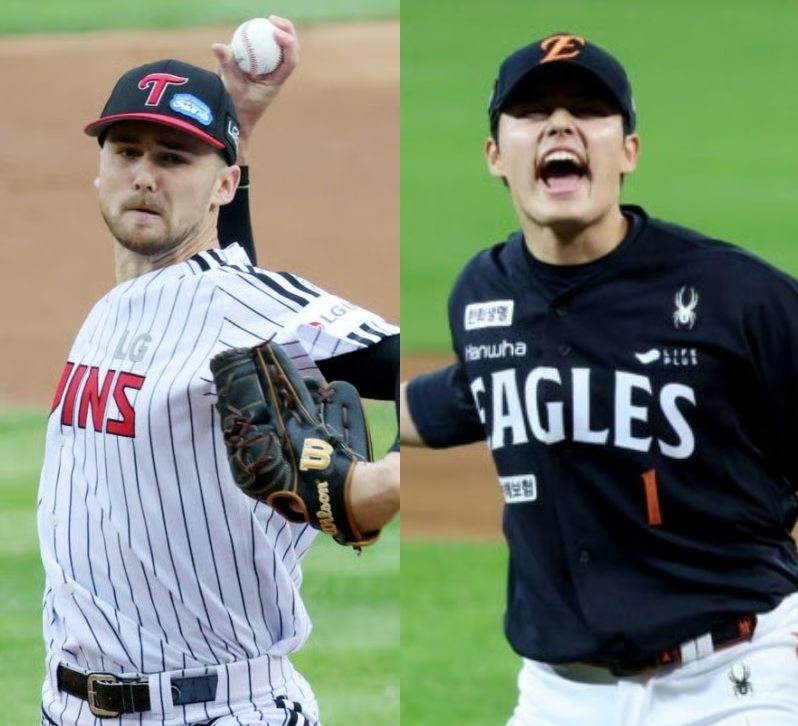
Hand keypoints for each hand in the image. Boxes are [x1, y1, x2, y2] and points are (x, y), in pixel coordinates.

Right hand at [211, 15, 299, 163]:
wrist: (235, 121)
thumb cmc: (235, 108)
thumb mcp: (229, 86)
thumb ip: (225, 65)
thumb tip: (217, 45)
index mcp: (276, 82)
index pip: (290, 61)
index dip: (287, 44)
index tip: (275, 31)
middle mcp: (276, 76)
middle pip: (290, 51)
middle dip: (287, 31)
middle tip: (272, 18)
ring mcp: (270, 73)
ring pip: (281, 50)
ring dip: (277, 33)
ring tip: (267, 20)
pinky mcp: (261, 70)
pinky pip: (265, 51)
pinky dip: (261, 40)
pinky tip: (252, 30)